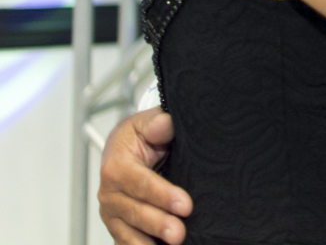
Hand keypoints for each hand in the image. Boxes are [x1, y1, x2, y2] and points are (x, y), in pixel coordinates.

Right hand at [98, 108, 190, 244]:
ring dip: (149, 240)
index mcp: (116, 166)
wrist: (126, 148)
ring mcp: (112, 213)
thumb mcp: (148, 122)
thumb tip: (165, 123)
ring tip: (172, 244)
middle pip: (134, 211)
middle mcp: (109, 193)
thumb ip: (157, 122)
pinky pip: (126, 242)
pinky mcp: (118, 226)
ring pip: (129, 231)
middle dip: (158, 223)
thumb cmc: (139, 136)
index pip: (141, 183)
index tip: (185, 205)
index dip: (162, 195)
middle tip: (179, 233)